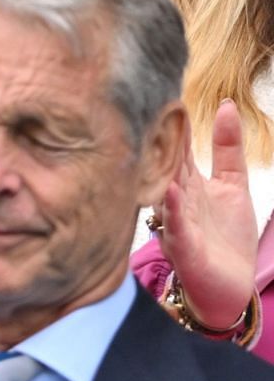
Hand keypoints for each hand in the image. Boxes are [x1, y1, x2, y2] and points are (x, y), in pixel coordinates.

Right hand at [159, 99, 259, 328]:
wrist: (229, 287)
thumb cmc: (227, 237)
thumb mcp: (234, 185)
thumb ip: (228, 148)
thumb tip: (227, 106)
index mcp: (185, 181)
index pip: (176, 146)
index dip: (172, 123)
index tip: (166, 93)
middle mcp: (174, 198)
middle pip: (164, 164)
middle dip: (155, 141)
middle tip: (146, 112)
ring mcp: (175, 221)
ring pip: (163, 192)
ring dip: (158, 171)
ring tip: (156, 146)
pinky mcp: (184, 246)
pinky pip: (176, 224)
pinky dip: (173, 208)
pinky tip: (172, 190)